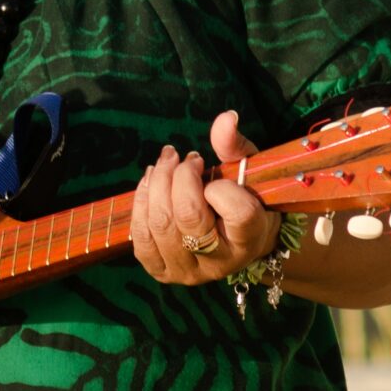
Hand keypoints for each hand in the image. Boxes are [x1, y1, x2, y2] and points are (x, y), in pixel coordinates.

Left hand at [131, 110, 279, 284]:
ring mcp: (188, 272)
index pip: (238, 212)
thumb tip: (225, 118)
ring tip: (165, 163)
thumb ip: (235, 145)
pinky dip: (141, 203)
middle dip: (179, 176)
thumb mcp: (248, 170)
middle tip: (183, 157)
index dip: (221, 186)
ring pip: (160, 224)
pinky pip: (140, 237)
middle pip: (188, 216)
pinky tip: (151, 183)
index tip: (214, 172)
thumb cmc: (244, 198)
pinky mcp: (161, 271)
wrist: (232, 238)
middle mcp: (220, 264)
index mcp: (251, 240)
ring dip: (156, 183)